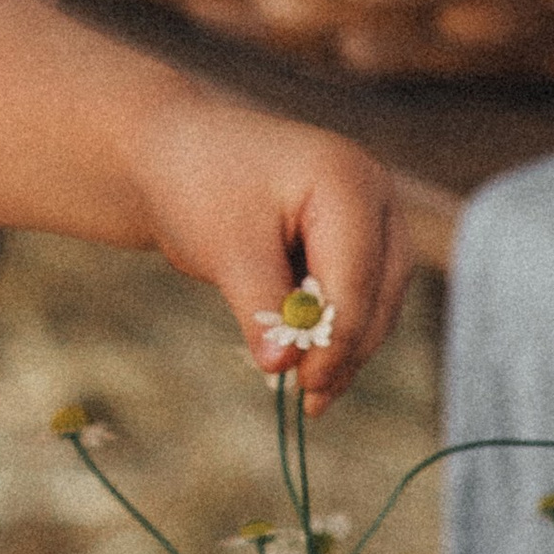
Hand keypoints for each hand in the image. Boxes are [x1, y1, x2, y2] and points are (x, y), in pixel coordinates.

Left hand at [0, 0, 415, 407]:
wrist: (172, 154)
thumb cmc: (197, 187)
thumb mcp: (227, 249)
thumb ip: (259, 307)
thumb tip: (282, 369)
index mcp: (348, 182)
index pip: (358, 279)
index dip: (336, 340)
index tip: (305, 386)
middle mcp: (374, 194)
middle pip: (380, 292)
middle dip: (347, 349)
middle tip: (309, 400)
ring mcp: (369, 215)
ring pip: (377, 300)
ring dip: (345, 348)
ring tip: (307, 396)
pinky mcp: (352, 239)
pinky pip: (358, 295)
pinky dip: (334, 331)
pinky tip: (305, 368)